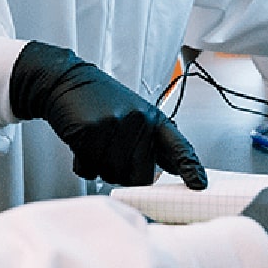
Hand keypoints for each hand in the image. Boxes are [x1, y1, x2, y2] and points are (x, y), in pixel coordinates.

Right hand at [9, 41, 206, 189]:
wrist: (68, 82)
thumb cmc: (101, 102)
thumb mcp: (133, 114)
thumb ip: (148, 142)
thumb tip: (161, 174)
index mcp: (153, 118)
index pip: (178, 146)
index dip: (190, 167)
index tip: (199, 185)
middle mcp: (138, 121)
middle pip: (140, 176)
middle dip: (124, 172)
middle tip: (112, 150)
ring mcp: (115, 125)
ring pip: (113, 175)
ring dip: (101, 167)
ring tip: (97, 141)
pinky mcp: (91, 132)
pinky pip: (90, 170)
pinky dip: (83, 163)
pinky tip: (82, 142)